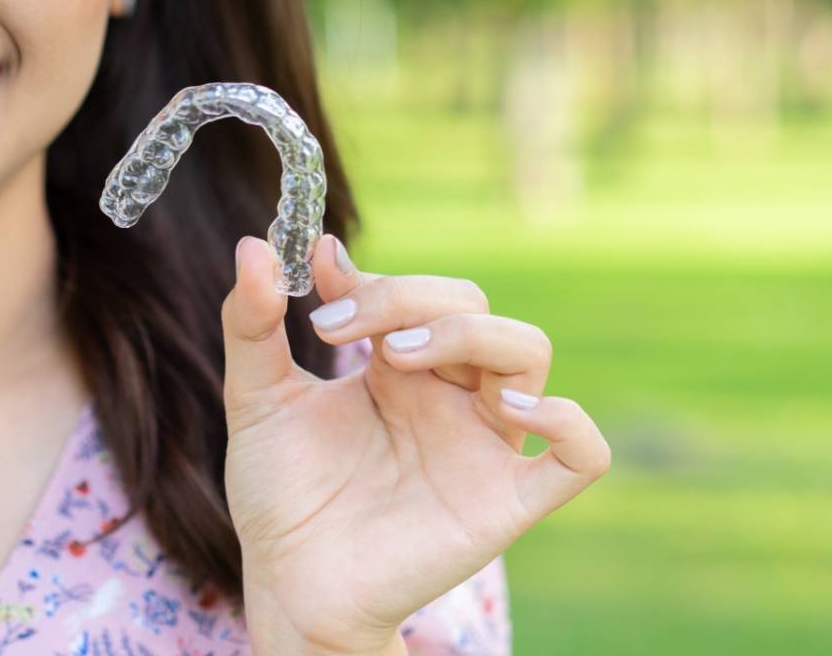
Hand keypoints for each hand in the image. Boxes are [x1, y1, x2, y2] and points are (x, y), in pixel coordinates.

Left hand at [221, 234, 610, 653]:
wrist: (289, 586)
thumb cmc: (282, 497)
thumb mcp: (257, 401)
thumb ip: (253, 324)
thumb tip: (254, 245)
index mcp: (400, 368)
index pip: (422, 293)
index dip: (378, 280)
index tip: (320, 284)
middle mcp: (450, 396)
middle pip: (474, 308)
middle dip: (410, 300)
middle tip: (342, 332)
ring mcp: (482, 445)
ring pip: (529, 353)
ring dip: (471, 334)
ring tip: (392, 358)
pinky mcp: (506, 502)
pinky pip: (579, 456)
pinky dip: (569, 422)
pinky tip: (511, 409)